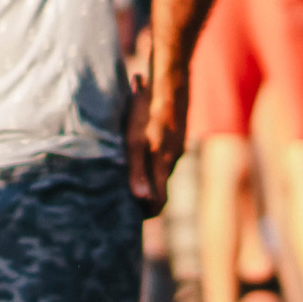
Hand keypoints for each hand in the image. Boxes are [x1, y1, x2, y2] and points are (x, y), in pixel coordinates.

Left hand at [126, 59, 185, 218]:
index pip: (160, 202)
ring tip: (128, 178)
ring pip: (162, 173)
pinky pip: (165, 159)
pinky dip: (153, 164)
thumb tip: (141, 199)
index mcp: (163, 165)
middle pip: (161, 190)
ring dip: (149, 179)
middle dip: (146, 199)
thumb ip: (137, 171)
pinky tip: (141, 154)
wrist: (170, 85)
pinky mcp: (176, 138)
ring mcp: (177, 149)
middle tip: (125, 200)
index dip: (147, 213)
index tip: (132, 216)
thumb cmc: (146, 114)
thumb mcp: (135, 143)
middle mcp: (173, 160)